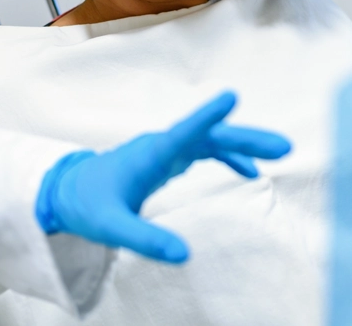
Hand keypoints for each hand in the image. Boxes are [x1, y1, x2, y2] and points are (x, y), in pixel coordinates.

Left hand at [35, 92, 290, 262]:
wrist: (69, 191)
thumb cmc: (88, 206)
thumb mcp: (112, 227)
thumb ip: (145, 240)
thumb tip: (184, 255)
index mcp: (148, 156)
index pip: (182, 133)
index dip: (207, 117)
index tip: (231, 96)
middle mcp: (161, 146)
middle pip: (209, 135)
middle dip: (245, 138)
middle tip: (283, 146)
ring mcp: (166, 149)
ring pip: (211, 139)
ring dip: (243, 144)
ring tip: (279, 152)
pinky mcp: (168, 158)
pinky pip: (205, 150)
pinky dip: (228, 157)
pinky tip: (249, 172)